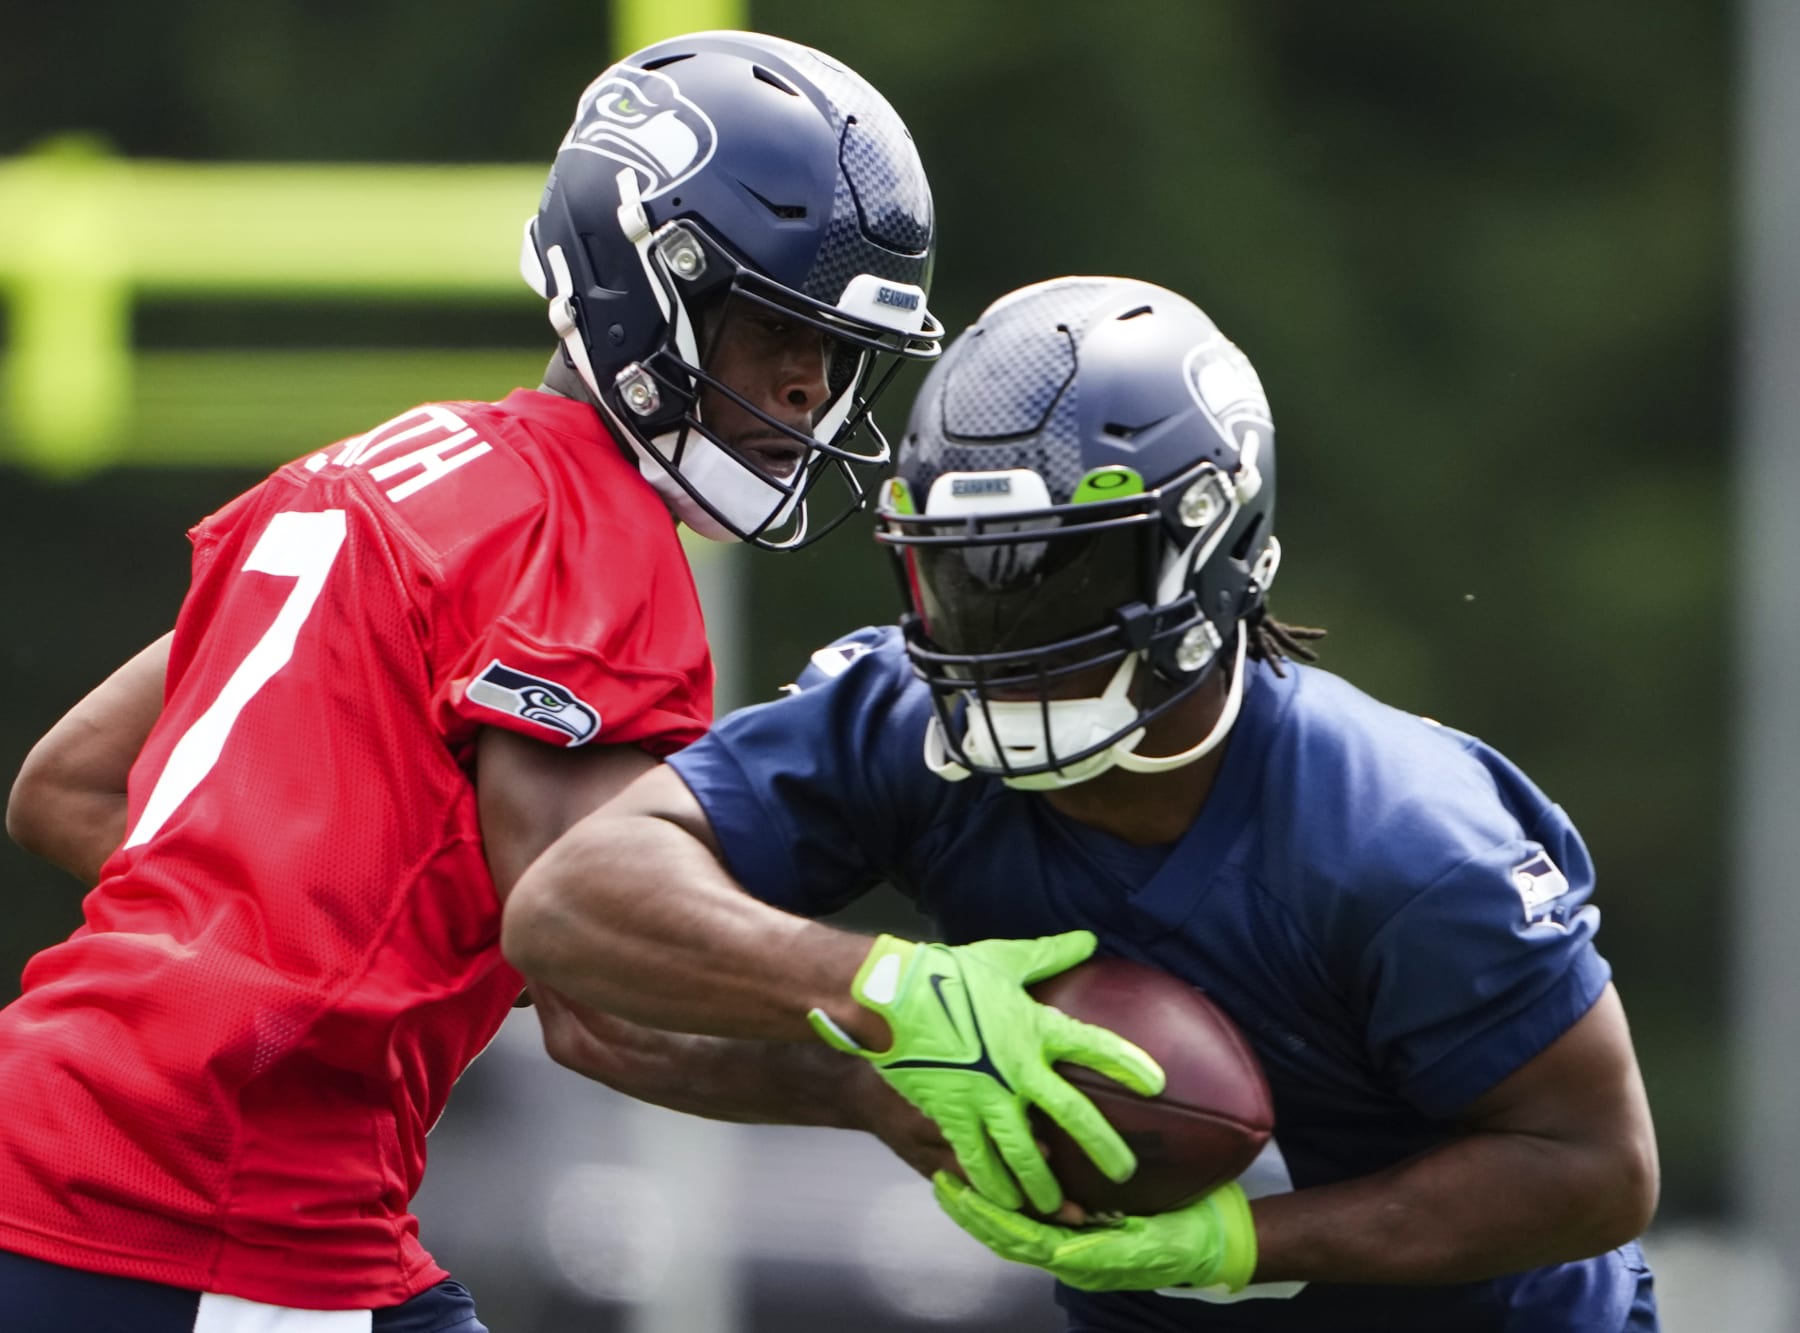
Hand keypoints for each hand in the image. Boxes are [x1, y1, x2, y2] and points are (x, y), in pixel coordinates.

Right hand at [808, 931, 1164, 1212]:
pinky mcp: (952, 1114)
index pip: (1093, 1046)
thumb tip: (1087, 939)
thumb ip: (1048, 955)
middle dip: (1101, 1146)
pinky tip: (1004, 1203)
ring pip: (1024, 1152)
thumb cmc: (947, 973)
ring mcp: (985, 1097)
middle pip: (1071, 1114)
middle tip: (1123, 1173)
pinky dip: (992, 1185)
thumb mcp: (1003, 959)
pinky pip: (977, 1159)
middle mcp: (1018, 1068)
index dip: (1127, 1064)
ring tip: (1060, 1208)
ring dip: (1044, 1184)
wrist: (888, 996)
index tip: (1157, 1084)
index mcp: (1034, 1027)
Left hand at [933, 1171, 1257, 1293]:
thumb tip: (1059, 1256)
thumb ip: (1106, 1253)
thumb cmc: (1187, 1240)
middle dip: (973, 1212)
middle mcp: (1072, 1258)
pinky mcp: (1087, 1232)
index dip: (988, 1218)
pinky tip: (998, 1186)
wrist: (1217, 1243)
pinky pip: (1038, 1224)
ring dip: (985, 1211)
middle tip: (941, 1181)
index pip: (1021, 1240)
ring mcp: (1078, 1247)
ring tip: (956, 1182)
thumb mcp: (1152, 1245)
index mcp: (1082, 1262)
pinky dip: (1012, 1209)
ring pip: (1018, 1233)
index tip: (958, 1193)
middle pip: (1009, 1239)